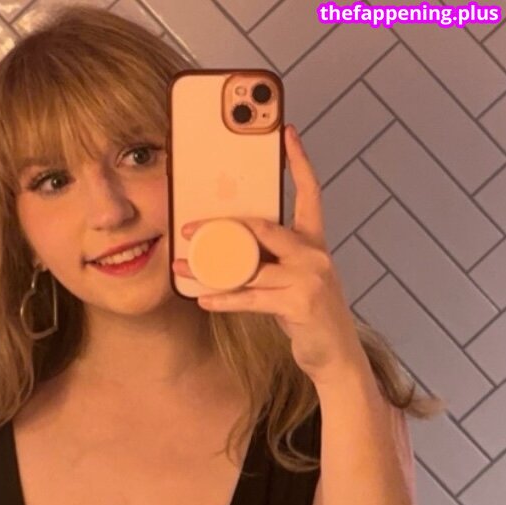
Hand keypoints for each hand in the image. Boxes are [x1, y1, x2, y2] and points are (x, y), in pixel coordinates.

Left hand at [172, 124, 368, 388]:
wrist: (335, 356)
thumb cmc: (310, 317)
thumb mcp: (295, 281)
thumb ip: (272, 261)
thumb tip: (231, 248)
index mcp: (315, 244)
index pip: (310, 194)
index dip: (299, 162)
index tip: (287, 133)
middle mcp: (315, 255)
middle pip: (263, 227)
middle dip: (222, 227)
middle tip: (189, 228)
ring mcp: (309, 278)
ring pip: (251, 265)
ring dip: (212, 269)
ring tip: (184, 268)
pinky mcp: (299, 303)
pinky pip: (251, 297)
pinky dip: (225, 299)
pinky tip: (204, 299)